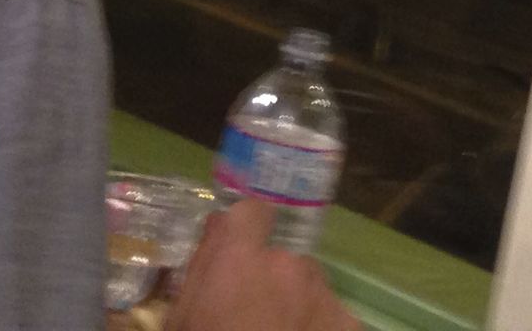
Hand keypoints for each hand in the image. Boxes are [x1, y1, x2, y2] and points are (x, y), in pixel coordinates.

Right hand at [169, 201, 358, 330]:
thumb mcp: (183, 320)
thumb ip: (202, 268)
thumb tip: (218, 224)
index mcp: (241, 261)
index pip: (252, 212)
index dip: (246, 231)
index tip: (240, 255)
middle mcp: (288, 266)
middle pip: (282, 259)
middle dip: (271, 282)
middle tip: (254, 321)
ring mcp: (324, 295)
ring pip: (308, 289)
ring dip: (296, 307)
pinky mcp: (348, 324)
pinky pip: (331, 316)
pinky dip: (318, 329)